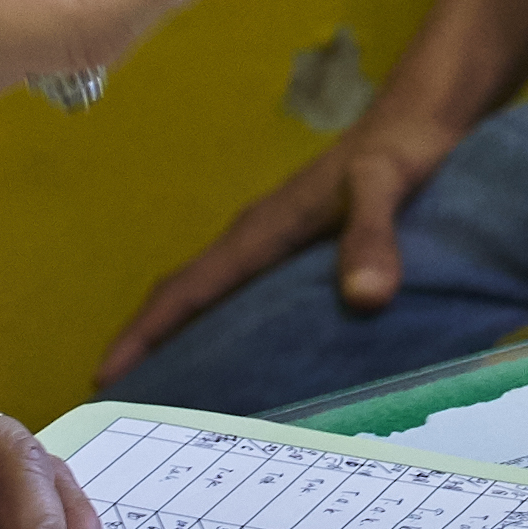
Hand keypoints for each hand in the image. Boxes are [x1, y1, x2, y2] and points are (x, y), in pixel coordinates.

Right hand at [96, 84, 480, 382]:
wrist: (421, 120)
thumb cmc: (398, 151)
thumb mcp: (386, 186)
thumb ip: (372, 235)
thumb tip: (365, 298)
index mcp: (261, 232)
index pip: (187, 288)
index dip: (145, 333)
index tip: (106, 377)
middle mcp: (256, 241)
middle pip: (184, 298)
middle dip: (149, 347)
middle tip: (126, 408)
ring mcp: (274, 246)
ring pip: (210, 299)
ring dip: (182, 342)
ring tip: (168, 400)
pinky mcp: (297, 252)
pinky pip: (242, 298)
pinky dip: (224, 332)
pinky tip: (243, 368)